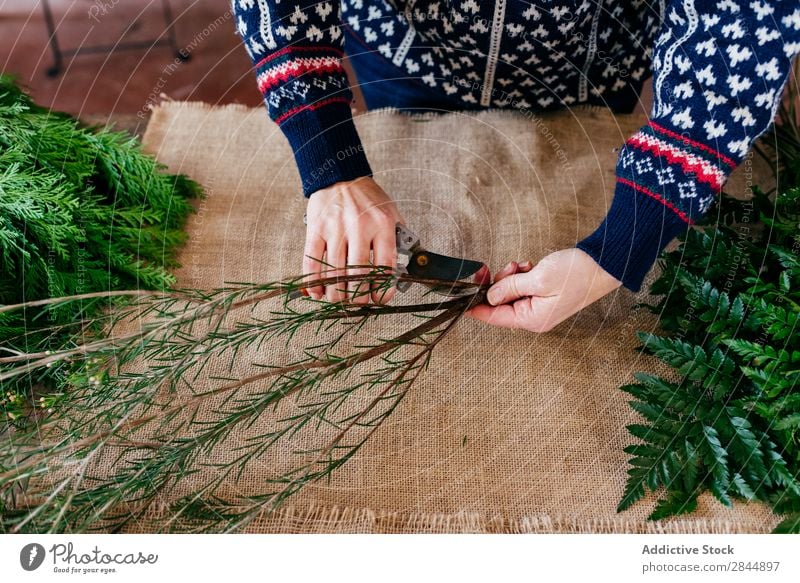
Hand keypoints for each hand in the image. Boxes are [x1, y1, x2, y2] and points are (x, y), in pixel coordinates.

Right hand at [304, 177, 403, 303]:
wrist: (340, 175)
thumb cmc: (368, 198)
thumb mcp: (392, 213)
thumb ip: (399, 240)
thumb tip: (405, 270)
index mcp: (382, 224)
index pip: (384, 267)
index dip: (382, 290)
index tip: (380, 300)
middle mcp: (359, 227)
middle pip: (358, 275)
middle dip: (358, 297)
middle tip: (359, 304)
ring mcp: (335, 228)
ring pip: (334, 273)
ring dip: (336, 295)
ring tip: (340, 302)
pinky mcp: (315, 229)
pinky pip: (311, 262)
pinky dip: (314, 283)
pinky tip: (318, 293)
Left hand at [466, 248, 621, 331]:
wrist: (604, 263)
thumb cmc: (576, 273)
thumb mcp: (537, 279)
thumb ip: (510, 288)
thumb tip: (489, 296)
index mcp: (532, 319)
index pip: (495, 317)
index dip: (476, 307)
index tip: (461, 298)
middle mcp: (534, 317)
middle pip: (501, 303)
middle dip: (500, 283)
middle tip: (511, 267)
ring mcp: (540, 306)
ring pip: (510, 292)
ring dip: (511, 276)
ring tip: (525, 265)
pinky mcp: (545, 294)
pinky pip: (522, 287)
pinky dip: (522, 275)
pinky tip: (531, 265)